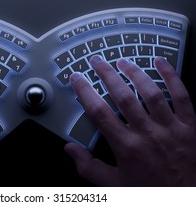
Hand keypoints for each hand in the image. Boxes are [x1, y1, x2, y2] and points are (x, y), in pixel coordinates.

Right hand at [65, 55, 195, 185]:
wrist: (186, 203)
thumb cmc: (151, 194)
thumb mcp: (114, 186)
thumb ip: (89, 167)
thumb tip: (70, 150)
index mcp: (127, 147)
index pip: (99, 112)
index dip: (85, 91)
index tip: (78, 78)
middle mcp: (148, 134)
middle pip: (123, 96)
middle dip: (106, 74)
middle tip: (97, 61)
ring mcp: (170, 128)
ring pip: (151, 92)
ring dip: (135, 73)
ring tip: (123, 61)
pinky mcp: (189, 126)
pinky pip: (182, 96)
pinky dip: (172, 77)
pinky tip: (161, 63)